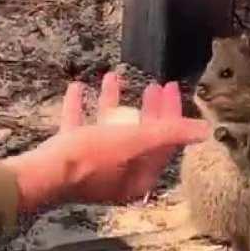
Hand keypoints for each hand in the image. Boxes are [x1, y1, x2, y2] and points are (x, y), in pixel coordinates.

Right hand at [4, 72, 208, 210]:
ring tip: (115, 76)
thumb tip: (207, 130)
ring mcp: (94, 165)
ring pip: (109, 129)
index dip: (171, 113)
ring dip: (112, 103)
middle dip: (148, 108)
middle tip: (155, 85)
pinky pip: (80, 127)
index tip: (170, 87)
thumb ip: (170, 134)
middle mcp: (120, 173)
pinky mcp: (72, 156)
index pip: (164, 142)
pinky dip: (80, 109)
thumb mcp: (135, 141)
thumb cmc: (92, 156)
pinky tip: (77, 88)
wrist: (42, 173)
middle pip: (141, 135)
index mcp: (140, 174)